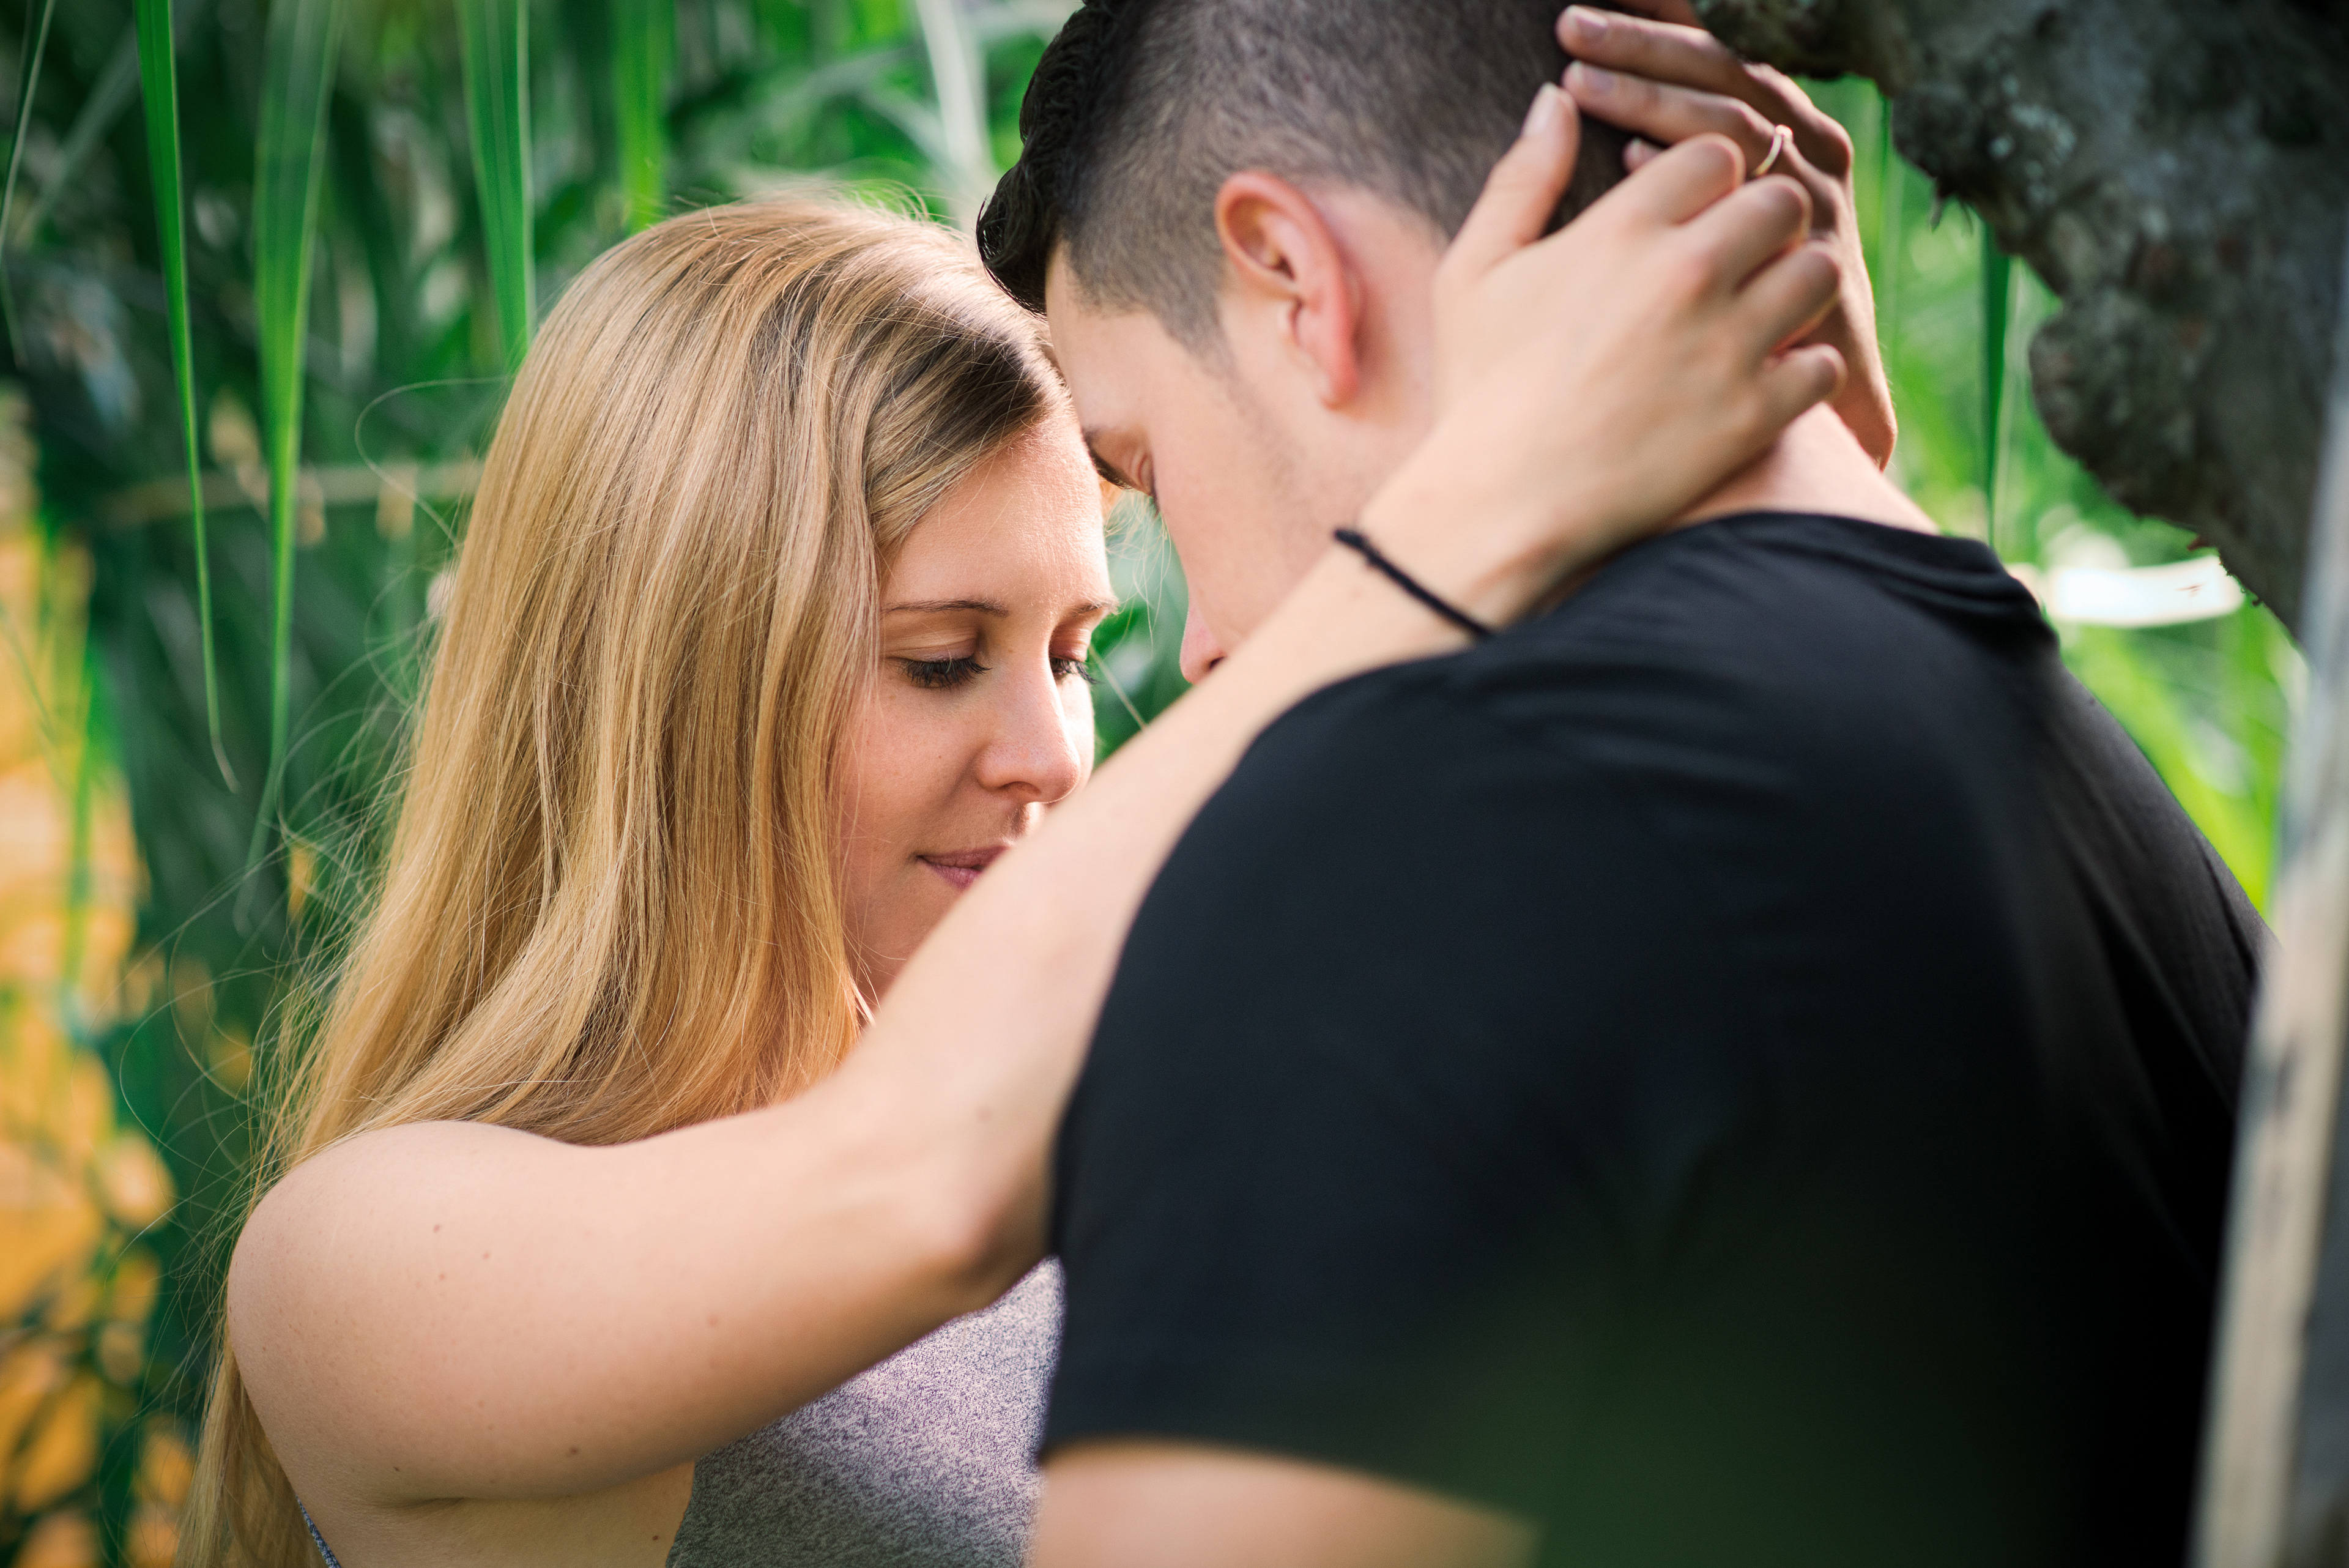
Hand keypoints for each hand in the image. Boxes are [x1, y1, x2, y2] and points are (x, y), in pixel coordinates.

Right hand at [1368, 85, 1841, 624]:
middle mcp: (1687, 275)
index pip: (1716, 155)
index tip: (1691, 216)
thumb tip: (1555, 101)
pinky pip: (1821, 366)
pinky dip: (1800, 371)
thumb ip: (1521, 178)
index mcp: (1623, 229)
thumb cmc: (1478, 390)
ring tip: (1762, 314)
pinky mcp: (1753, 416)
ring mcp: (1727, 347)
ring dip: (1796, 287)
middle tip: (1738, 262)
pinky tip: (1762, 381)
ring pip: (1818, 275)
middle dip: (1764, 225)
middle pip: (1781, 203)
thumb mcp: (1473, 273)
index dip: (1708, 182)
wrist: (1499, 507)